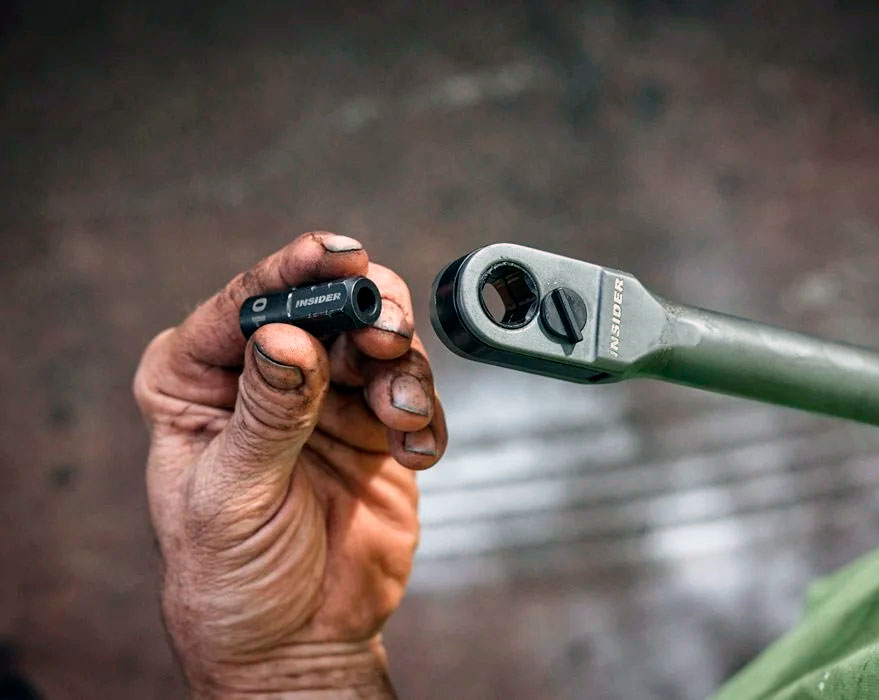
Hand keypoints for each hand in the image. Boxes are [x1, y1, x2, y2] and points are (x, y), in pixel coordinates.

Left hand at [133, 233, 446, 697]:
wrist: (298, 641)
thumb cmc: (233, 575)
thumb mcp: (234, 495)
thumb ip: (267, 415)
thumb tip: (287, 340)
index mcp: (199, 380)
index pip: (246, 305)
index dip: (291, 271)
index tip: (337, 254)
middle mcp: (268, 376)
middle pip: (326, 306)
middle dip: (366, 313)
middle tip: (387, 337)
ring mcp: (329, 399)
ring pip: (380, 342)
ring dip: (402, 370)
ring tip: (400, 415)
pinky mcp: (378, 428)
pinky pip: (417, 396)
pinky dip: (424, 419)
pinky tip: (412, 454)